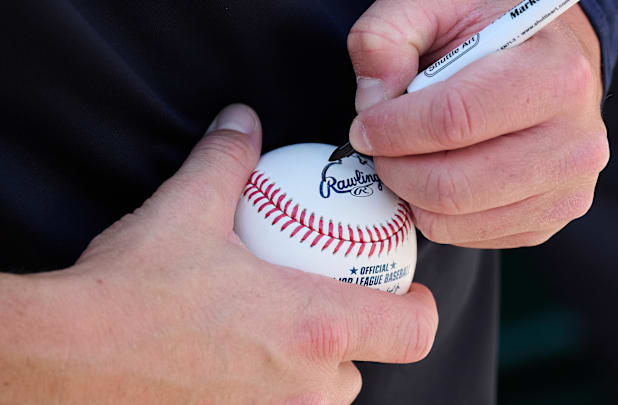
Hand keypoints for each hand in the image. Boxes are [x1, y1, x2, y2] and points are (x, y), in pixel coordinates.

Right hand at [0, 105, 437, 403]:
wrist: (64, 361)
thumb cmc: (131, 291)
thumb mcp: (185, 210)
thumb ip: (227, 159)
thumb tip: (242, 121)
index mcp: (314, 326)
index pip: (411, 331)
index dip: (417, 309)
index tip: (403, 292)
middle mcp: (305, 386)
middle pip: (361, 368)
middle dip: (351, 341)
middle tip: (321, 308)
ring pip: (320, 400)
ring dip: (311, 372)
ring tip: (275, 340)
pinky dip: (270, 394)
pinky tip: (232, 367)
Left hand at [347, 1, 608, 247]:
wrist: (554, 65)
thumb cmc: (494, 33)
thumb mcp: (437, 6)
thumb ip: (388, 37)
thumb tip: (371, 102)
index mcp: (555, 77)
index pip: (454, 121)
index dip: (392, 130)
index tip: (364, 127)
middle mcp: (574, 143)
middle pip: (452, 185)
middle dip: (395, 170)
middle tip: (380, 148)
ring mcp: (566, 189)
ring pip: (454, 220)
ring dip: (410, 195)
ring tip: (409, 158)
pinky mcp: (548, 220)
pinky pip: (467, 237)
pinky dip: (436, 213)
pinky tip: (441, 174)